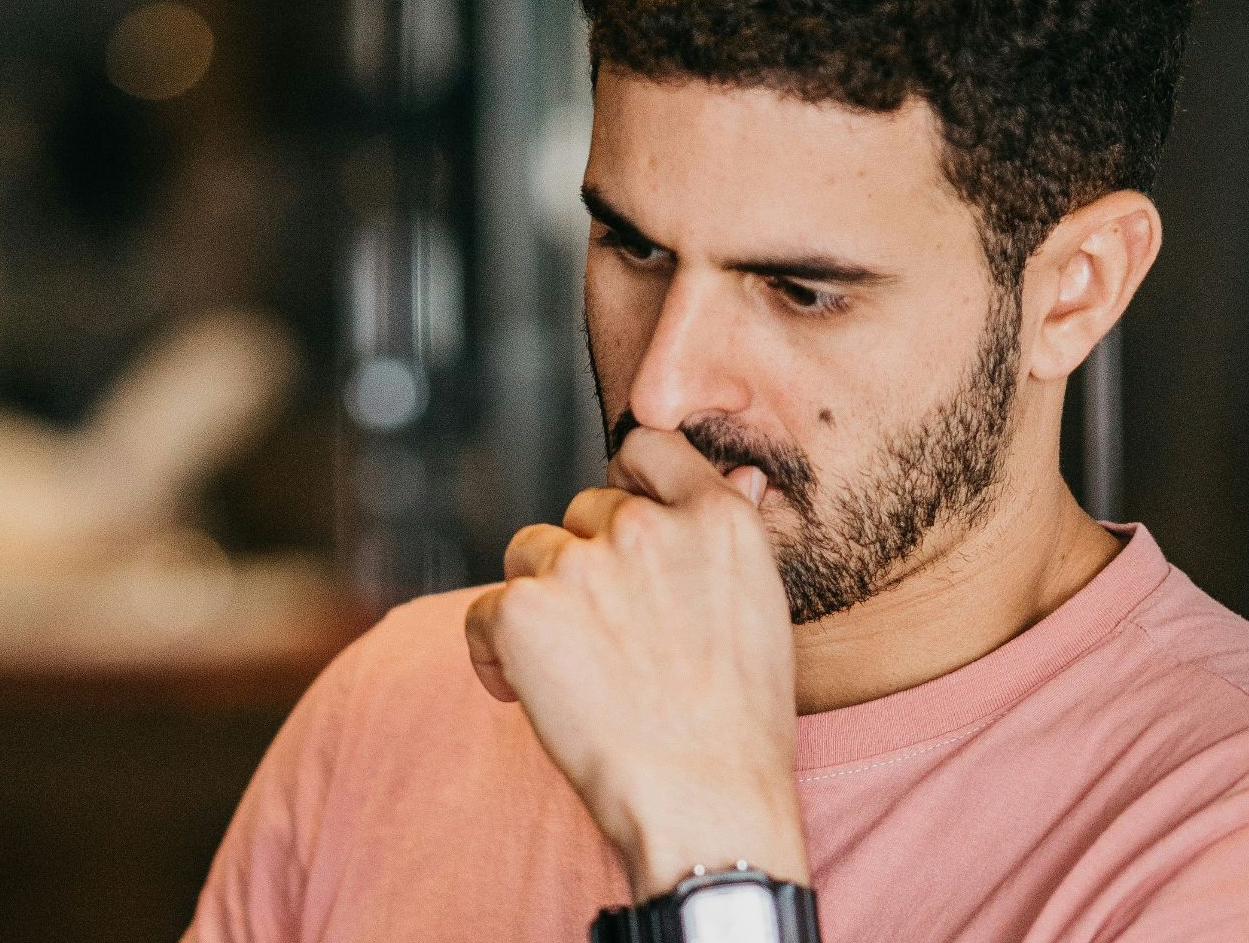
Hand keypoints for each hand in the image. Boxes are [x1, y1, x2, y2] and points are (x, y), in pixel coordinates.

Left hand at [465, 426, 808, 898]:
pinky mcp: (524, 610)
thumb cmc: (739, 723)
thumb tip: (740, 474)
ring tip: (572, 671)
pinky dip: (494, 651)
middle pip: (582, 510)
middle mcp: (647, 526)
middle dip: (586, 562)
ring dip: (540, 602)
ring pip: (530, 554)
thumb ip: (730, 533)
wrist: (704, 802)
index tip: (623, 531)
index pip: (648, 447)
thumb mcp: (762, 606)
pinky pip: (485, 610)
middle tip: (608, 639)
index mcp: (716, 517)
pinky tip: (525, 694)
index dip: (628, 483)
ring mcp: (582, 564)